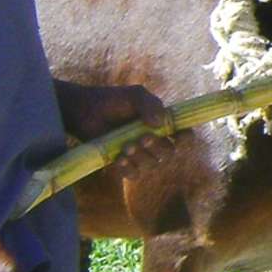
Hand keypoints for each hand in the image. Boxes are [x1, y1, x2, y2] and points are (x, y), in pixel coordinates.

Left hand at [55, 80, 178, 165]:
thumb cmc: (111, 100)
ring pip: (152, 165)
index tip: (178, 137)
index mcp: (162, 124)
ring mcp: (139, 154)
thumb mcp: (134, 96)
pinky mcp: (124, 164)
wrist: (85, 111)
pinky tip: (118, 159)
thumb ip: (150, 104)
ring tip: (125, 146)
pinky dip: (128, 169)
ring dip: (141, 157)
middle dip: (157, 147)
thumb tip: (161, 123)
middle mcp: (154, 141)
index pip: (184, 136)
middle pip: (169, 153)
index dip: (186, 139)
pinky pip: (134, 175)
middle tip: (142, 137)